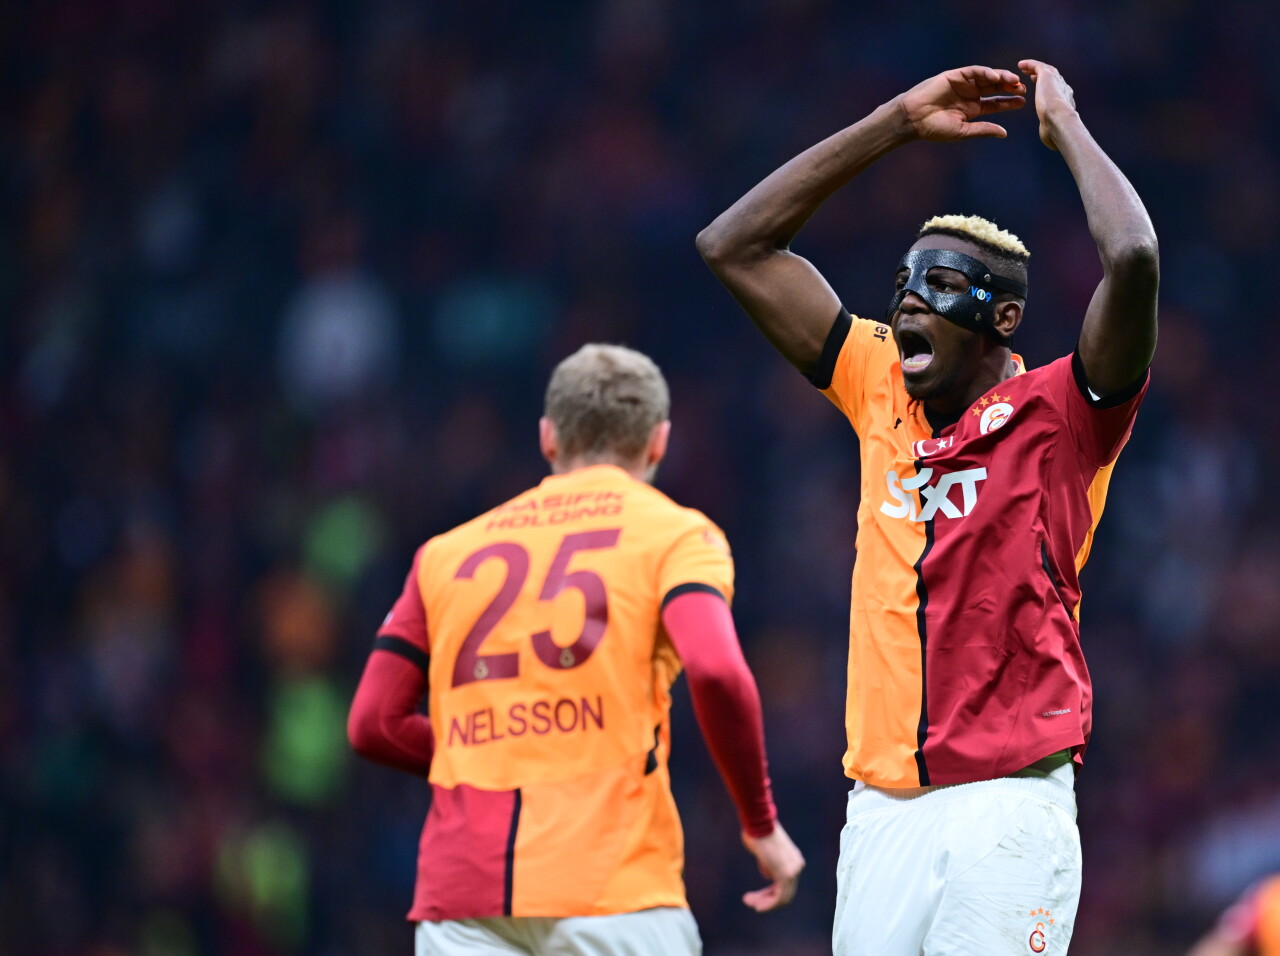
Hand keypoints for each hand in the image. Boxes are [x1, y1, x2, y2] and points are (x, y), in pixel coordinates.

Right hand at [740, 823, 804, 911]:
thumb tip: (768, 874)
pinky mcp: (786, 874)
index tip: (754, 896)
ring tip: (750, 902)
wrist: (759, 822)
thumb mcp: (764, 851)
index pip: (784, 884)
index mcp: (794, 860)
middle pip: (785, 892)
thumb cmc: (757, 831)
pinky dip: (768, 904)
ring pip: (782, 898)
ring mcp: (794, 871)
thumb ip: (768, 864)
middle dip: (766, 900)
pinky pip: (779, 897)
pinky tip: (756, 905)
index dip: (768, 893)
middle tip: (750, 902)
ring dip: (765, 904)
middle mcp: (797, 866)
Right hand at [895, 65, 1025, 141]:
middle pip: (994, 88)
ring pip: (987, 77)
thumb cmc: (934, 129)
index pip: (995, 103)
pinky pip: (974, 71)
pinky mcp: (955, 75)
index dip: (1009, 102)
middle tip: (1021, 88)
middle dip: (1009, 86)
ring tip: (1013, 81)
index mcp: (972, 109)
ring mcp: (963, 84)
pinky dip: (986, 72)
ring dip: (1001, 77)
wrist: (913, 118)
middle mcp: (970, 95)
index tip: (1022, 102)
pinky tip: (995, 76)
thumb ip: (983, 129)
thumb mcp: (963, 131)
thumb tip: (1004, 133)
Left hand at [1019, 59, 1077, 150]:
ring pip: (1045, 71)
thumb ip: (1050, 132)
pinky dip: (1029, 65)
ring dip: (1035, 69)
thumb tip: (1050, 140)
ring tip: (1025, 69)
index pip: (1057, 94)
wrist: (1060, 121)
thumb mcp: (1053, 133)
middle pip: (1053, 80)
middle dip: (1043, 78)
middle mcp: (1064, 89)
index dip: (1048, 92)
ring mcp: (1057, 81)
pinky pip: (1037, 66)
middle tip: (1033, 77)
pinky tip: (1021, 65)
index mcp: (1066, 103)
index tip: (1041, 91)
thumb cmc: (1056, 132)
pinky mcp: (1047, 76)